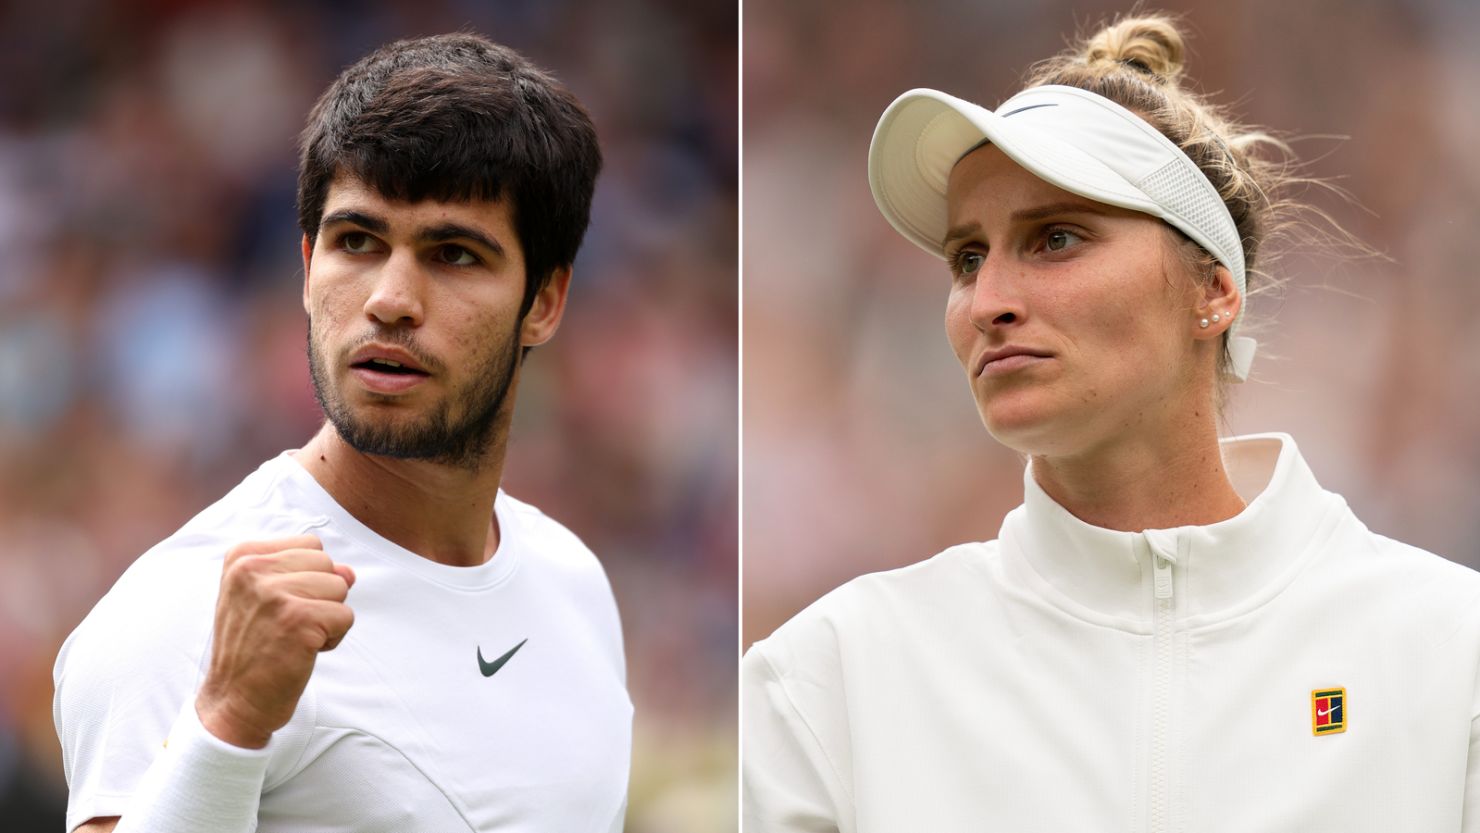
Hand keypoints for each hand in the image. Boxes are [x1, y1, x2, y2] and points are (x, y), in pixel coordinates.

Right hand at [196, 535, 354, 748]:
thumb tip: (349, 572)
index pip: (310, 545)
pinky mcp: (297, 620)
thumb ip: (308, 573)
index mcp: (242, 557)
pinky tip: (302, 652)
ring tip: (293, 638)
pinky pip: (345, 616)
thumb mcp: (269, 598)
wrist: (233, 701)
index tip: (277, 607)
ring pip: (340, 587)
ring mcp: (274, 593)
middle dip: (320, 596)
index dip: (308, 577)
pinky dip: (333, 639)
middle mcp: (252, 569)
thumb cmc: (254, 648)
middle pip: (327, 564)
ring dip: (327, 617)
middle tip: (286, 625)